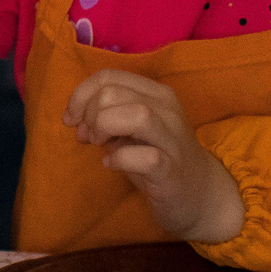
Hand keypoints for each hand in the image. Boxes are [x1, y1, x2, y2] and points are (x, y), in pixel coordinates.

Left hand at [63, 70, 244, 243]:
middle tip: (87, 137)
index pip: (108, 76)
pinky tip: (112, 165)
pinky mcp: (172, 170)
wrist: (199, 195)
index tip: (71, 119)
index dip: (81, 95)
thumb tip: (74, 119)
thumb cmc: (157, 157)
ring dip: (105, 128)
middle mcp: (167, 110)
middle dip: (89, 114)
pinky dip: (119, 158)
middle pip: (113, 93)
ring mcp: (173, 139)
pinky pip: (144, 156)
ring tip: (99, 145)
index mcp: (156, 93)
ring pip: (136, 115)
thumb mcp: (130, 129)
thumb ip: (104, 115)